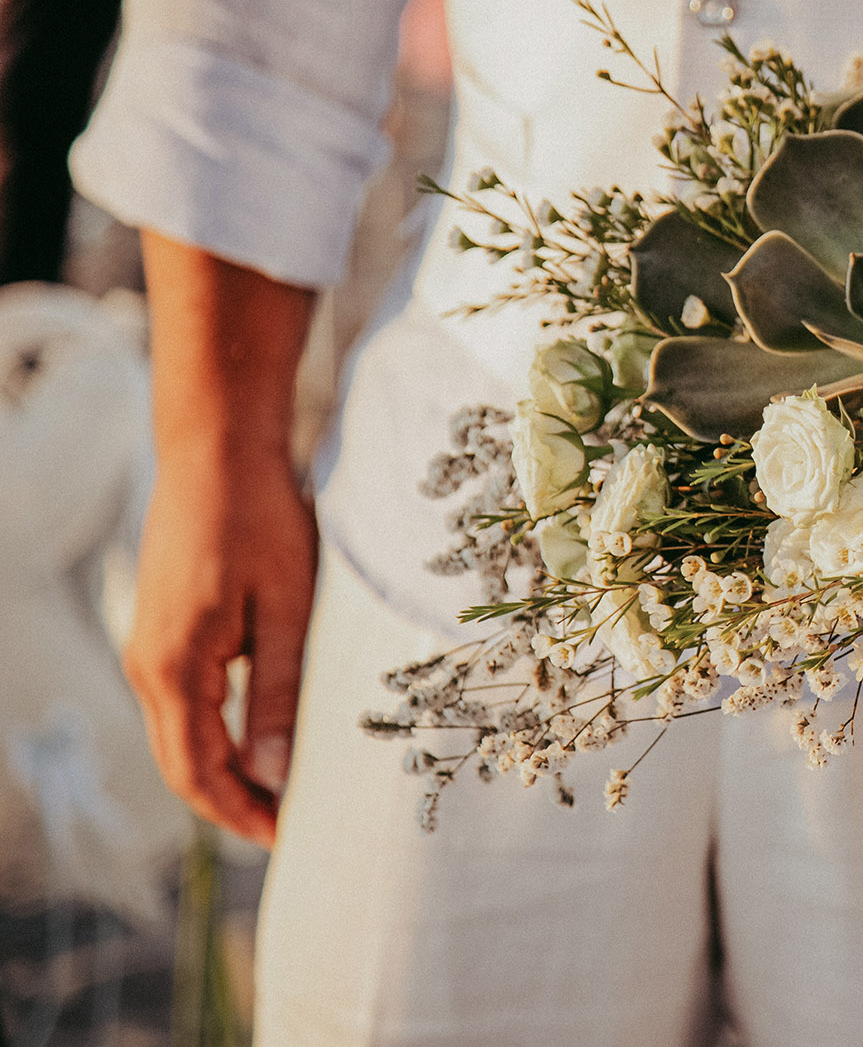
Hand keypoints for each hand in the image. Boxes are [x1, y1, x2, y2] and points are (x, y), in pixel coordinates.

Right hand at [124, 446, 317, 846]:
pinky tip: (258, 739)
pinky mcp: (163, 629)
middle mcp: (148, 665)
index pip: (199, 771)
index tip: (286, 840)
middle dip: (230, 804)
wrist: (217, 451)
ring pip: (179, 735)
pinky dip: (215, 734)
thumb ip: (278, 693)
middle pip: (181, 763)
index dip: (240, 813)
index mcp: (174, 668)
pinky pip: (183, 703)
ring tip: (280, 794)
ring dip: (223, 771)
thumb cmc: (261, 520)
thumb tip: (277, 773)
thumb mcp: (285, 609)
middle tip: (286, 830)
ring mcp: (149, 647)